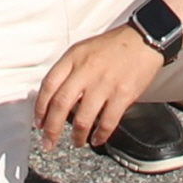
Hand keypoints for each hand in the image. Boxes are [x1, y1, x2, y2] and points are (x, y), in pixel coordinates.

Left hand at [32, 23, 166, 151]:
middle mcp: (86, 71)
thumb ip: (67, 70)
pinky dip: (100, 135)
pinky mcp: (123, 94)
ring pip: (82, 119)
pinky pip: (107, 122)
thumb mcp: (83, 50)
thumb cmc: (112, 46)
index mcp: (74, 58)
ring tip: (76, 142)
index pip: (49, 86)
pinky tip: (97, 139)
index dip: (40, 108)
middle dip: (51, 129)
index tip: (39, 123)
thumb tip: (53, 99)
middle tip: (49, 142)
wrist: (143, 40)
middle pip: (61, 105)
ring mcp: (105, 84)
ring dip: (76, 136)